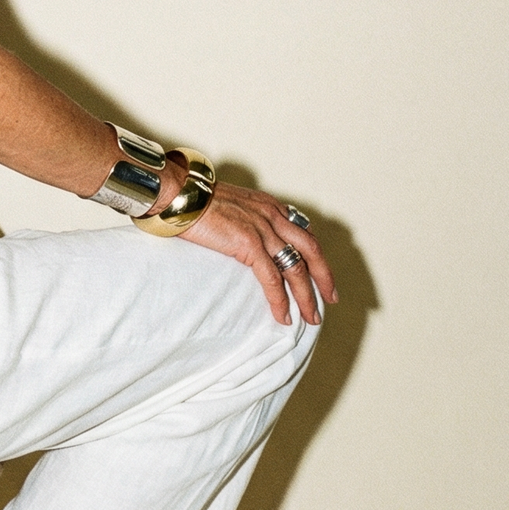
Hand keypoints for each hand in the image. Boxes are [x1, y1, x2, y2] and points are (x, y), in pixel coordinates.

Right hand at [183, 183, 337, 325]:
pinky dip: (280, 300)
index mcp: (268, 205)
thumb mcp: (228, 204)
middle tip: (330, 298)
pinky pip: (272, 279)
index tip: (319, 271)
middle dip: (324, 277)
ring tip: (312, 317)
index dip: (315, 255)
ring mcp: (262, 229)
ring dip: (307, 296)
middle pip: (311, 250)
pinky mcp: (248, 244)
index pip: (303, 231)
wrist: (178, 192)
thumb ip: (242, 219)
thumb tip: (237, 236)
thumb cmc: (192, 198)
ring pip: (297, 268)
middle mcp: (272, 215)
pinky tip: (282, 316)